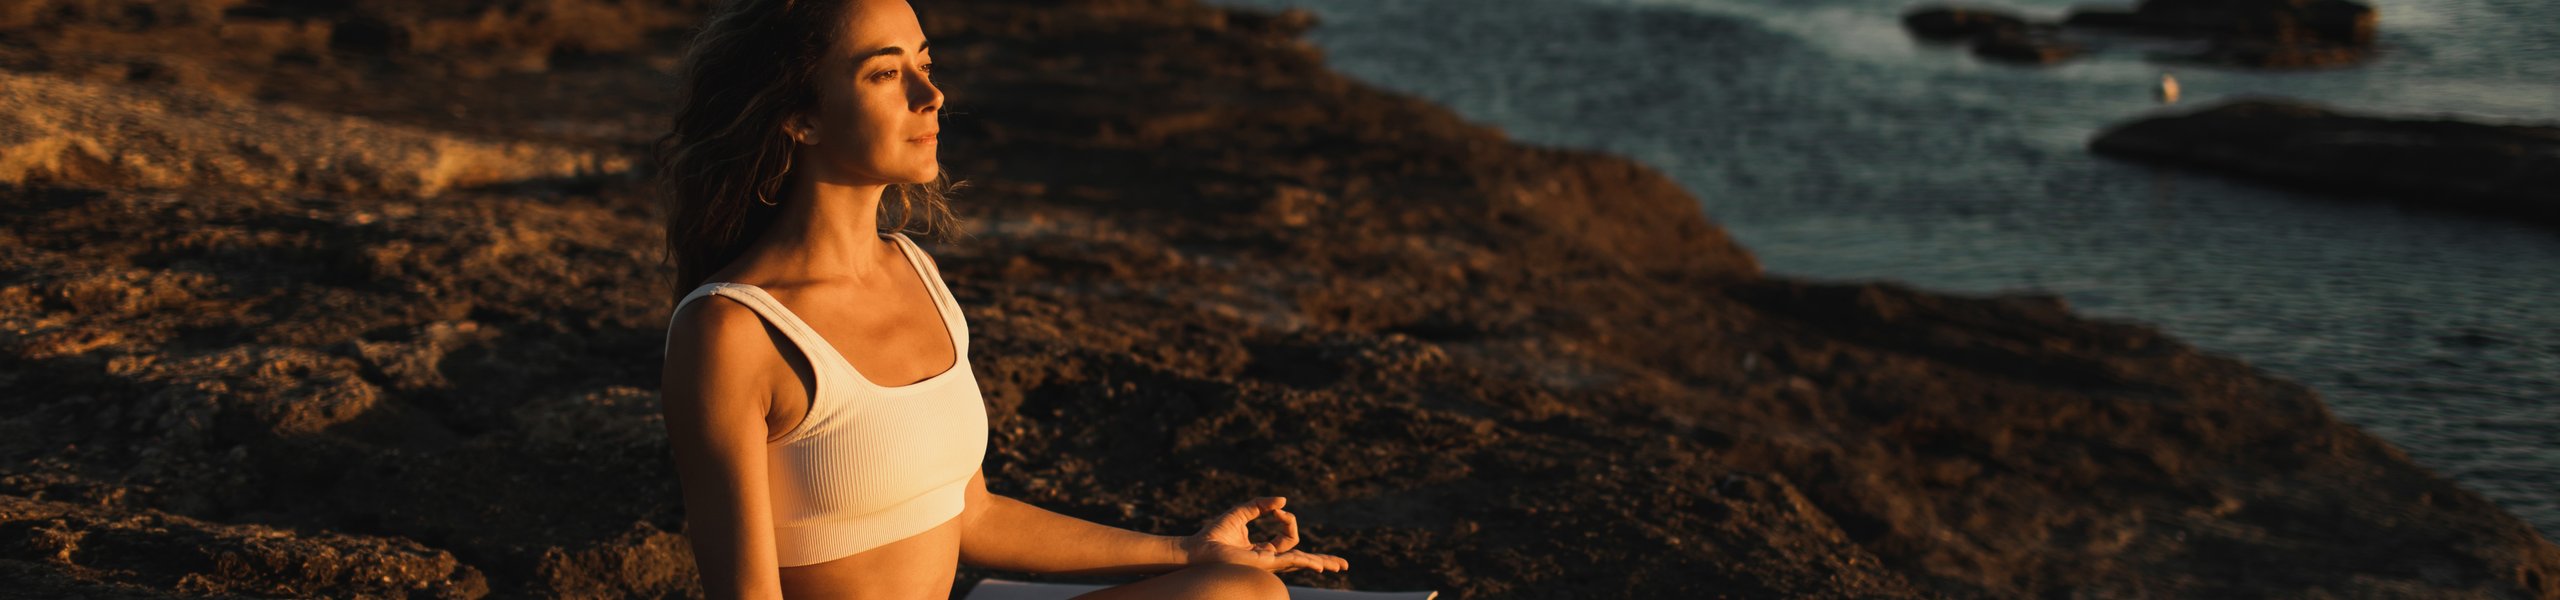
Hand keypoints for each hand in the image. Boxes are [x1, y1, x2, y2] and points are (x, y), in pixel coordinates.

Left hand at [1174, 496, 1349, 572]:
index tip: (1276, 509)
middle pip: (1303, 559)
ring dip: (1322, 562)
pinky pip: (1290, 560)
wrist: (1197, 549)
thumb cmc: (1214, 534)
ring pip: (1302, 563)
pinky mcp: (1264, 563)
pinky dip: (1306, 561)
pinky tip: (1320, 565)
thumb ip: (1261, 505)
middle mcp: (1269, 559)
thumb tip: (1283, 501)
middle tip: (1342, 565)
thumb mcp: (1241, 512)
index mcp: (1264, 549)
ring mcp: (1268, 563)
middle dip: (1323, 560)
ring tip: (1340, 566)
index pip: (1288, 537)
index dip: (1287, 519)